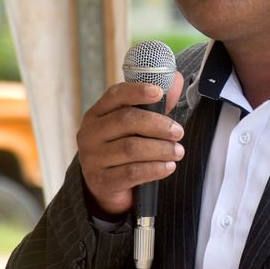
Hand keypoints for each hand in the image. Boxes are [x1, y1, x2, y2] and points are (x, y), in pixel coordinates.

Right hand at [77, 74, 184, 218]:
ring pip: (131, 148)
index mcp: (97, 113)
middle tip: (178, 132)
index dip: (138, 91)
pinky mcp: (101, 181)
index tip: (159, 92)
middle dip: (158, 125)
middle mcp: (90, 133)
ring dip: (160, 149)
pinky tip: (169, 167)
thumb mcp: (137, 126)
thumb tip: (177, 80)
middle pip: (127, 120)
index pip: (116, 95)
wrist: (107, 188)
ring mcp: (93, 158)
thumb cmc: (124, 149)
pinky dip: (155, 169)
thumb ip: (156, 104)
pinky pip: (132, 172)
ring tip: (178, 152)